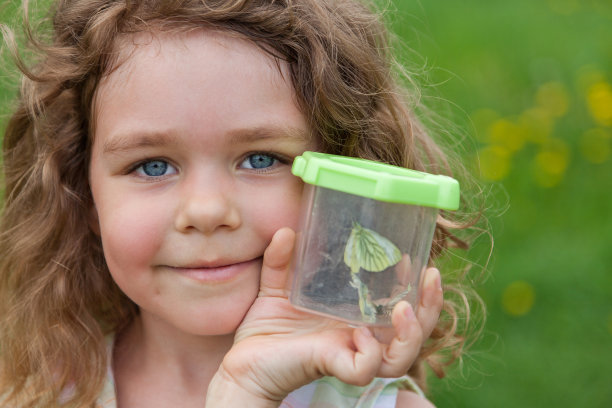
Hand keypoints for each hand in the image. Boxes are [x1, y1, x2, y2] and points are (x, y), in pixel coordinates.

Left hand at [206, 228, 442, 405]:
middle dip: (430, 307)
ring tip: (405, 308)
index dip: (415, 287)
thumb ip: (281, 260)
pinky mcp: (333, 365)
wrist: (243, 362)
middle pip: (412, 331)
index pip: (398, 307)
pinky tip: (362, 333)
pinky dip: (371, 353)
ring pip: (400, 357)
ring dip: (412, 333)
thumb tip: (286, 231)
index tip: (415, 258)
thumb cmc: (266, 330)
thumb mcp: (275, 287)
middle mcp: (359, 337)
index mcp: (354, 317)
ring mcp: (349, 353)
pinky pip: (366, 368)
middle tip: (432, 276)